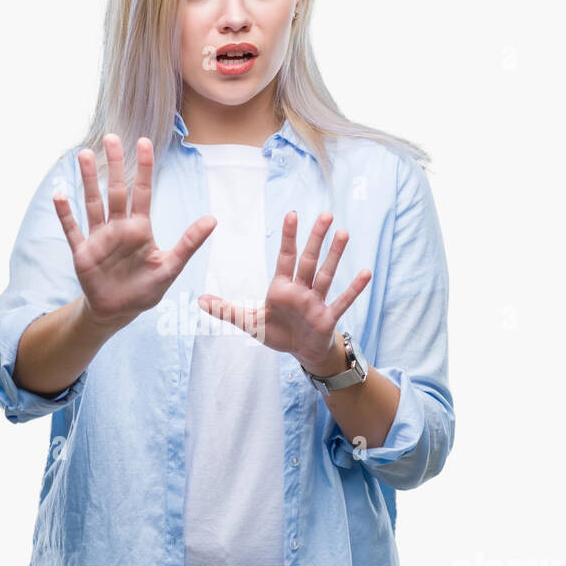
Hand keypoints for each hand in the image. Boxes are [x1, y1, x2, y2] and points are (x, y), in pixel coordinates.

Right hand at [53, 133, 216, 328]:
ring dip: (88, 180)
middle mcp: (119, 228)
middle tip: (111, 138)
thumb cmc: (145, 290)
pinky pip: (72, 229)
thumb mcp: (170, 268)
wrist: (118, 312)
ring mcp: (99, 238)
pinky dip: (65, 213)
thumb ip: (189, 244)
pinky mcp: (83, 252)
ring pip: (93, 203)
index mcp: (140, 229)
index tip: (143, 142)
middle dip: (114, 164)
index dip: (144, 168)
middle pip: (116, 190)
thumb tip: (213, 220)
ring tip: (83, 154)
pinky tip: (59, 194)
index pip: (142, 192)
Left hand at [197, 210, 370, 369]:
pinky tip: (366, 272)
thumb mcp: (249, 323)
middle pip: (309, 260)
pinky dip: (353, 288)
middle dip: (316, 238)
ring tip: (344, 234)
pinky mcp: (327, 318)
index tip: (292, 214)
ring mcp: (316, 303)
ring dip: (335, 256)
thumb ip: (226, 311)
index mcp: (281, 288)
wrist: (300, 352)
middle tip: (326, 214)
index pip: (285, 257)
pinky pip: (342, 301)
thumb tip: (200, 300)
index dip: (289, 237)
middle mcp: (301, 290)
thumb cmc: (277, 332)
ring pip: (326, 275)